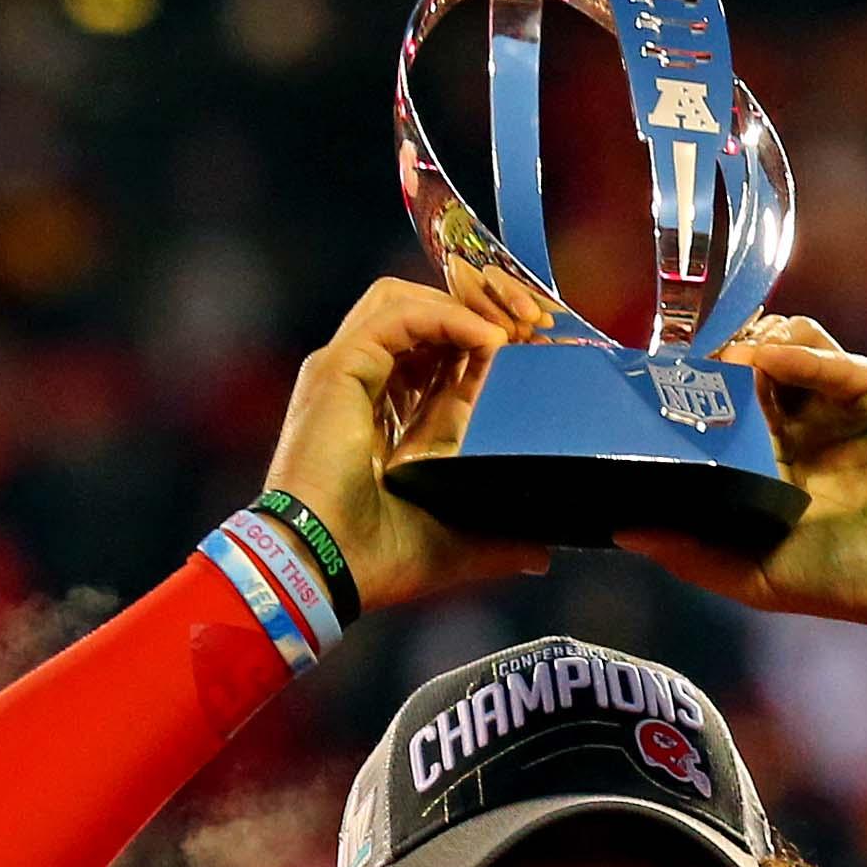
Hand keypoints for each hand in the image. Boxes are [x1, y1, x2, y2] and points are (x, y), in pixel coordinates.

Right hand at [264, 274, 549, 614]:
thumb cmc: (375, 559)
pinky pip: (397, 315)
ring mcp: (344, 371)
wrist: (325, 566)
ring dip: (462, 304)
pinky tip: (488, 340)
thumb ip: (497, 542)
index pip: (432, 353)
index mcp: (381, 416)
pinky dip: (447, 316)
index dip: (479, 346)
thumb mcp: (454, 544)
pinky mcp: (338, 368)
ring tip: (510, 329)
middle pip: (416, 313)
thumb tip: (541, 555)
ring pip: (402, 300)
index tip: (529, 354)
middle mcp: (361, 385)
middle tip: (528, 329)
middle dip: (474, 310)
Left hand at [618, 314, 866, 625]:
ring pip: (786, 344)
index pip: (718, 411)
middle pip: (747, 368)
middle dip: (715, 359)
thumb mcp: (758, 576)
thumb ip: (694, 554)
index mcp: (769, 465)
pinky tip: (765, 356)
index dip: (688, 396)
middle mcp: (800, 427)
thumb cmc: (848, 582)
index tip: (653, 388)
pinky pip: (830, 358)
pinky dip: (796, 352)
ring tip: (726, 358)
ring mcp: (838, 404)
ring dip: (752, 345)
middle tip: (682, 359)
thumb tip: (621, 532)